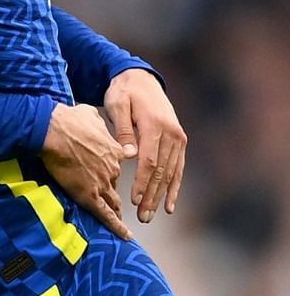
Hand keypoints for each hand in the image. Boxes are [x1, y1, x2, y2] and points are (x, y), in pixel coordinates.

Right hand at [40, 103, 132, 240]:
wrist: (55, 131)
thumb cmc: (69, 120)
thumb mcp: (89, 114)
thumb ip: (98, 120)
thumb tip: (94, 119)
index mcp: (114, 150)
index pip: (118, 164)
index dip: (111, 168)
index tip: (109, 171)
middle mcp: (112, 169)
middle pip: (115, 184)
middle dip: (111, 190)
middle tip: (108, 197)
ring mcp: (103, 183)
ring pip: (113, 202)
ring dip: (116, 210)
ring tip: (120, 221)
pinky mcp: (90, 196)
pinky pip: (107, 215)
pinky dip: (118, 227)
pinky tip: (125, 236)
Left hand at [103, 69, 186, 222]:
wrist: (141, 78)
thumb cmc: (124, 91)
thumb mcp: (117, 104)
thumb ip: (123, 129)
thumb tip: (128, 155)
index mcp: (155, 125)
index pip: (149, 160)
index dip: (142, 182)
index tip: (134, 199)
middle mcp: (171, 133)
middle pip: (162, 171)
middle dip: (152, 196)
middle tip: (142, 217)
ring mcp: (178, 137)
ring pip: (171, 173)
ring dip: (161, 196)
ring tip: (150, 215)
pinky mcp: (179, 141)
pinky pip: (178, 168)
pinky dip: (174, 187)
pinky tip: (169, 205)